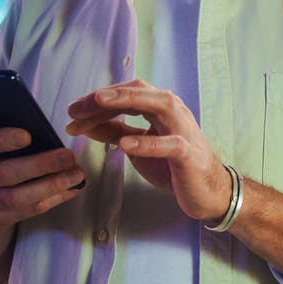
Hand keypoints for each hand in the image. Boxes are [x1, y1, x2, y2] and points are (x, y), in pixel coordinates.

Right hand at [0, 127, 85, 226]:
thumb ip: (4, 121)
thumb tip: (32, 112)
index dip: (1, 140)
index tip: (27, 136)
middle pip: (3, 174)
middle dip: (39, 165)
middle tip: (67, 156)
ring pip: (16, 198)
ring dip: (51, 186)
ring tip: (76, 174)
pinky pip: (27, 211)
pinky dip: (53, 199)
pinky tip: (71, 188)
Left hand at [66, 80, 230, 222]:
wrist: (209, 191)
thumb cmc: (173, 166)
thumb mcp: (137, 147)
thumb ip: (115, 132)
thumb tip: (85, 123)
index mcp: (159, 108)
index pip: (127, 94)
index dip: (98, 101)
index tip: (73, 111)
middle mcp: (173, 112)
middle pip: (139, 92)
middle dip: (106, 97)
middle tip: (76, 108)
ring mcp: (183, 130)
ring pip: (159, 104)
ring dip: (127, 101)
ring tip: (99, 104)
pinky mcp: (189, 154)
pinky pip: (170, 144)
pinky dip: (148, 142)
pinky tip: (125, 145)